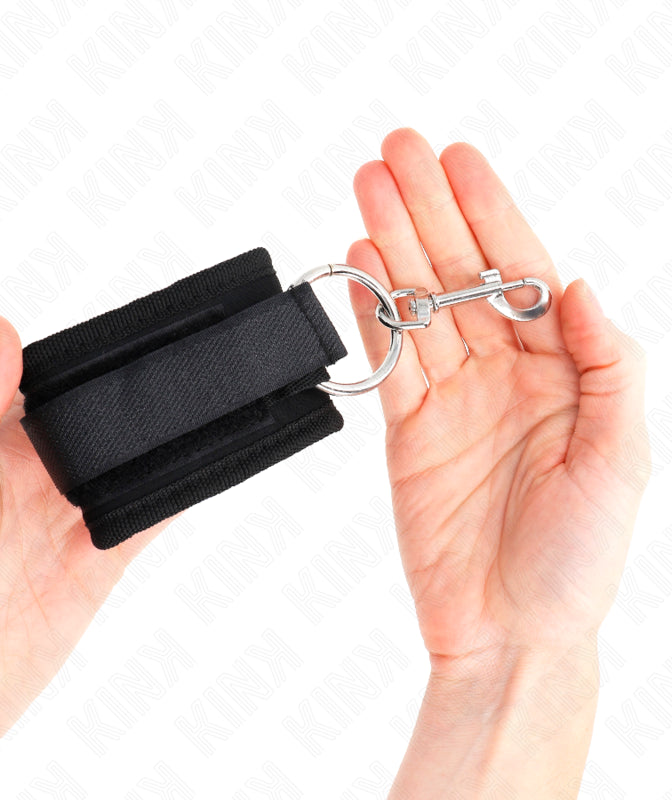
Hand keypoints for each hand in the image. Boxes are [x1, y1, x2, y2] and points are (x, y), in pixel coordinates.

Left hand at [0, 316, 167, 797]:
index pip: (41, 384)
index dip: (78, 359)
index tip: (119, 331)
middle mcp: (34, 478)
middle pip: (94, 423)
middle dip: (130, 399)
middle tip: (174, 366)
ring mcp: (70, 520)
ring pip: (126, 466)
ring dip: (157, 443)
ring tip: (195, 409)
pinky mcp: (99, 562)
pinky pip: (146, 519)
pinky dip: (173, 494)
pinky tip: (197, 470)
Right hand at [346, 129, 648, 796]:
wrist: (510, 633)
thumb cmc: (577, 558)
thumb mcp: (621, 460)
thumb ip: (609, 365)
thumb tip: (580, 287)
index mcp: (564, 371)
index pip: (521, 272)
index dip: (491, 214)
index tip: (458, 161)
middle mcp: (504, 373)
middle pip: (459, 274)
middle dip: (429, 210)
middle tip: (395, 151)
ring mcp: (450, 397)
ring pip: (416, 305)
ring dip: (392, 245)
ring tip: (367, 188)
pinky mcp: (406, 429)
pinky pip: (386, 358)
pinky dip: (369, 311)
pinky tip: (359, 265)